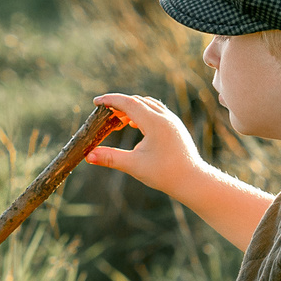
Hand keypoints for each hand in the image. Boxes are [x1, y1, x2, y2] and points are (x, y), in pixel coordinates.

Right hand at [84, 93, 205, 196]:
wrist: (192, 180)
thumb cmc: (165, 174)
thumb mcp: (134, 165)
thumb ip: (110, 158)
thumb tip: (88, 156)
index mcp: (155, 123)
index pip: (128, 103)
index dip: (110, 100)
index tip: (95, 102)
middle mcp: (165, 117)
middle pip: (137, 101)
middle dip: (118, 105)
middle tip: (103, 115)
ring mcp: (172, 120)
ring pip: (147, 104)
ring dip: (131, 108)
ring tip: (117, 122)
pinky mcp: (175, 126)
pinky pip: (156, 111)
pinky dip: (141, 113)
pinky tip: (134, 125)